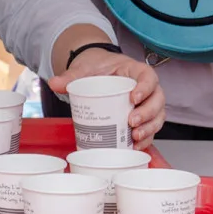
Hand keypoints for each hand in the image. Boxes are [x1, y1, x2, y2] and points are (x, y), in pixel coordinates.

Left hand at [49, 52, 165, 148]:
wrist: (96, 72)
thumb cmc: (96, 68)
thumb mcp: (84, 69)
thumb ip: (70, 76)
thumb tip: (54, 83)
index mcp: (135, 70)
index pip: (149, 76)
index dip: (146, 87)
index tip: (134, 97)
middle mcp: (145, 87)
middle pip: (158, 99)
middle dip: (148, 113)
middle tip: (132, 122)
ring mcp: (145, 103)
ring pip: (158, 115)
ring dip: (150, 128)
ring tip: (135, 138)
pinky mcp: (142, 117)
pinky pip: (151, 128)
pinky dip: (146, 139)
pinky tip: (136, 146)